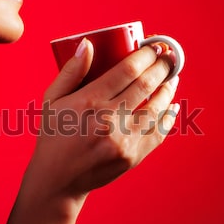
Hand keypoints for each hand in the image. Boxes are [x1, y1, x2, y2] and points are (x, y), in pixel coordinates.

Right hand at [24, 38, 179, 212]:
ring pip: (158, 107)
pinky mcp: (132, 157)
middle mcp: (109, 119)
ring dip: (168, 89)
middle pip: (146, 84)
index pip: (127, 70)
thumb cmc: (54, 136)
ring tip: (171, 78)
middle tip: (167, 58)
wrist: (58, 179)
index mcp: (89, 101)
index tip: (153, 46)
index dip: (145, 54)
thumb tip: (89, 44)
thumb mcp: (51, 101)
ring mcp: (123, 140)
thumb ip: (70, 71)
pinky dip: (169, 117)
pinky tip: (171, 106)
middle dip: (162, 66)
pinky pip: (159, 132)